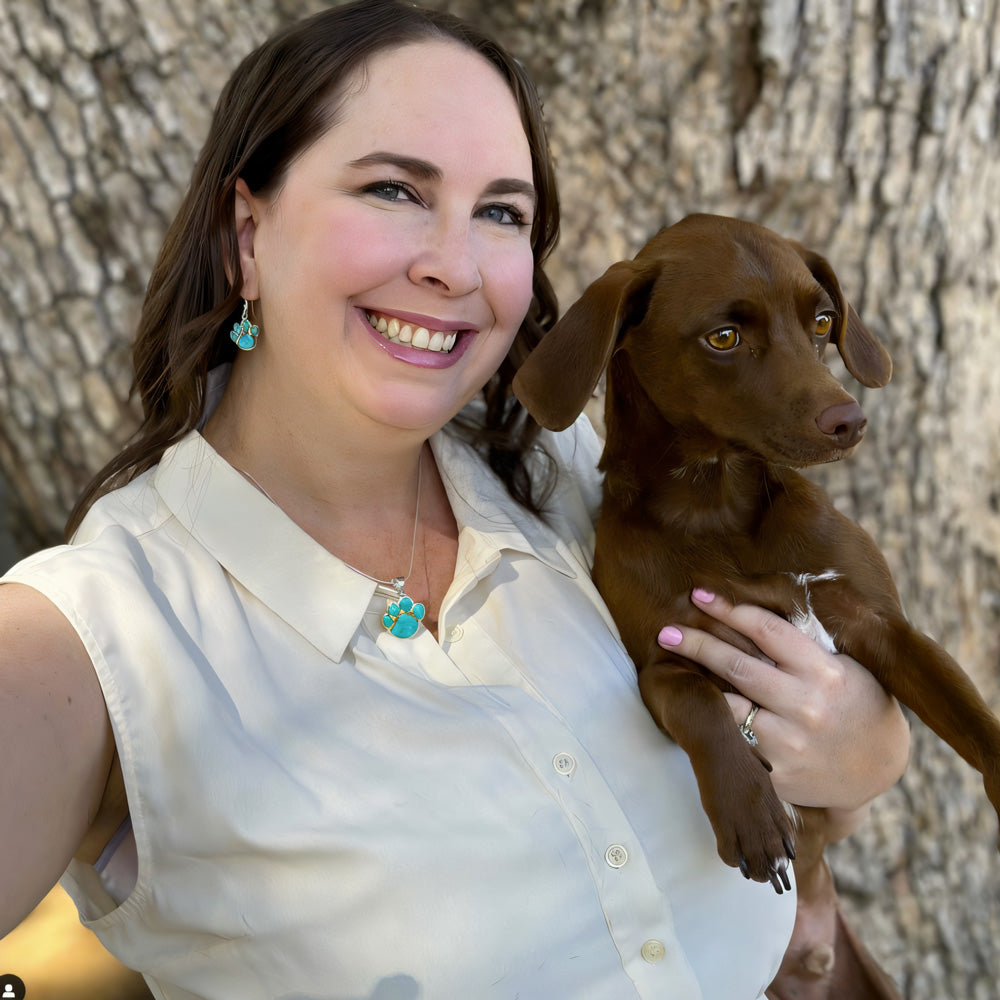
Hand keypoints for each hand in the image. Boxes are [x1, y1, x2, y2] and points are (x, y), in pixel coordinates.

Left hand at [658, 589, 909, 825]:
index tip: (699, 594)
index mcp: (825, 672)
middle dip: (696, 643)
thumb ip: (801, 643)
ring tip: (669, 665)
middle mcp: (808, 706)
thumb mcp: (844, 664)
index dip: (728, 608)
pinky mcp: (778, 773)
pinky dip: (712, 722)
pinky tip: (692, 705)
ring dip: (697, 684)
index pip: (767, 630)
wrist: (878, 768)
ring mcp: (791, 743)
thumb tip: (744, 607)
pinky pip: (734, 743)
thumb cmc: (855, 702)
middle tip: (666, 630)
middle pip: (737, 666)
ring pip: (729, 707)